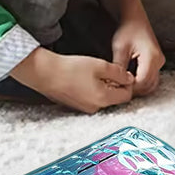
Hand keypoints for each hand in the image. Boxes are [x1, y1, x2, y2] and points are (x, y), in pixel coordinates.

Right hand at [10, 48, 134, 113]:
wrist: (44, 73)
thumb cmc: (71, 68)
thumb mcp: (101, 65)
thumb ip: (119, 73)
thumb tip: (130, 79)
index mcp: (104, 99)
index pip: (127, 95)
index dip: (128, 83)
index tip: (122, 73)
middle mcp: (95, 108)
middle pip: (115, 98)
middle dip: (116, 85)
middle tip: (107, 71)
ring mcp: (84, 108)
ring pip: (103, 98)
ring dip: (104, 87)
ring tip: (94, 73)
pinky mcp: (75, 105)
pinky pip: (91, 99)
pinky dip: (93, 90)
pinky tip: (84, 79)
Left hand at [111, 17, 164, 95]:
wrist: (136, 19)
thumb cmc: (128, 30)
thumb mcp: (120, 48)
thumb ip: (119, 67)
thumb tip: (115, 82)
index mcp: (151, 58)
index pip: (142, 82)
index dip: (130, 88)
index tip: (117, 87)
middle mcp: (159, 62)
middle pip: (149, 85)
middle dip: (134, 90)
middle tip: (119, 89)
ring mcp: (160, 63)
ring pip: (152, 84)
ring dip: (139, 88)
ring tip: (124, 85)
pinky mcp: (157, 62)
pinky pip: (152, 78)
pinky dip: (142, 82)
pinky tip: (130, 80)